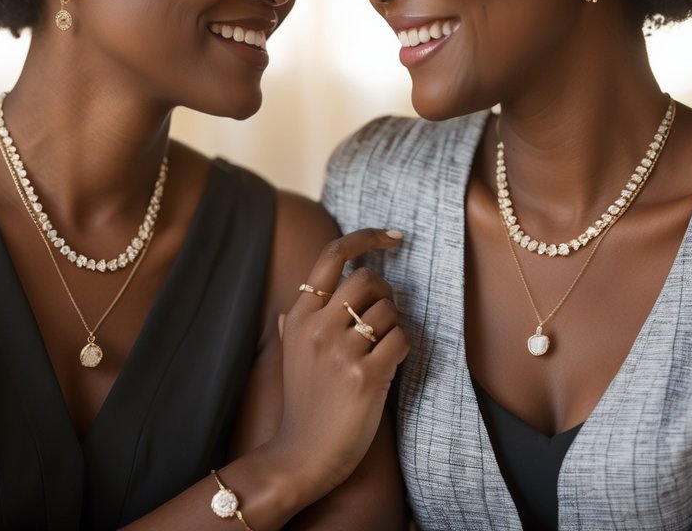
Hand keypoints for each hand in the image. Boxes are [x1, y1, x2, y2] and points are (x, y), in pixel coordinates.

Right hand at [267, 228, 409, 500]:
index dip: (366, 238)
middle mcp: (317, 326)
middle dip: (386, 292)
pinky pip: (401, 340)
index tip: (393, 237)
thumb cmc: (305, 403)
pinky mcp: (366, 375)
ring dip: (393, 326)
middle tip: (383, 315)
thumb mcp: (289, 355)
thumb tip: (296, 301)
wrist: (303, 454)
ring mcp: (341, 350)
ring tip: (378, 351)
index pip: (332, 256)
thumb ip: (294, 323)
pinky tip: (386, 368)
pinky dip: (401, 350)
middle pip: (368, 278)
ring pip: (389, 310)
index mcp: (299, 316)